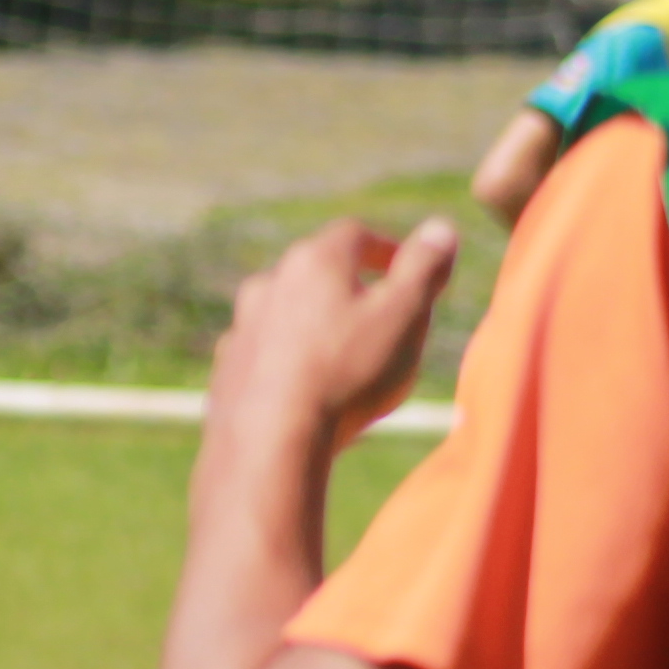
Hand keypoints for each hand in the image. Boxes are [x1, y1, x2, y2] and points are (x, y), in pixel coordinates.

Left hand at [213, 217, 458, 453]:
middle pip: (316, 272)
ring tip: (347, 353)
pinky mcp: (228, 368)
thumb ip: (424, 269)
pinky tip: (309, 387)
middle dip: (351, 287)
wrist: (269, 440)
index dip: (386, 248)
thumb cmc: (346, 373)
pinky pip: (267, 354)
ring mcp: (242, 326)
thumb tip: (440, 229)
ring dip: (317, 324)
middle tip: (383, 312)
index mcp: (314, 261)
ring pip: (288, 313)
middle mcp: (268, 284)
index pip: (355, 235)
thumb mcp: (404, 316)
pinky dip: (290, 360)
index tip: (406, 268)